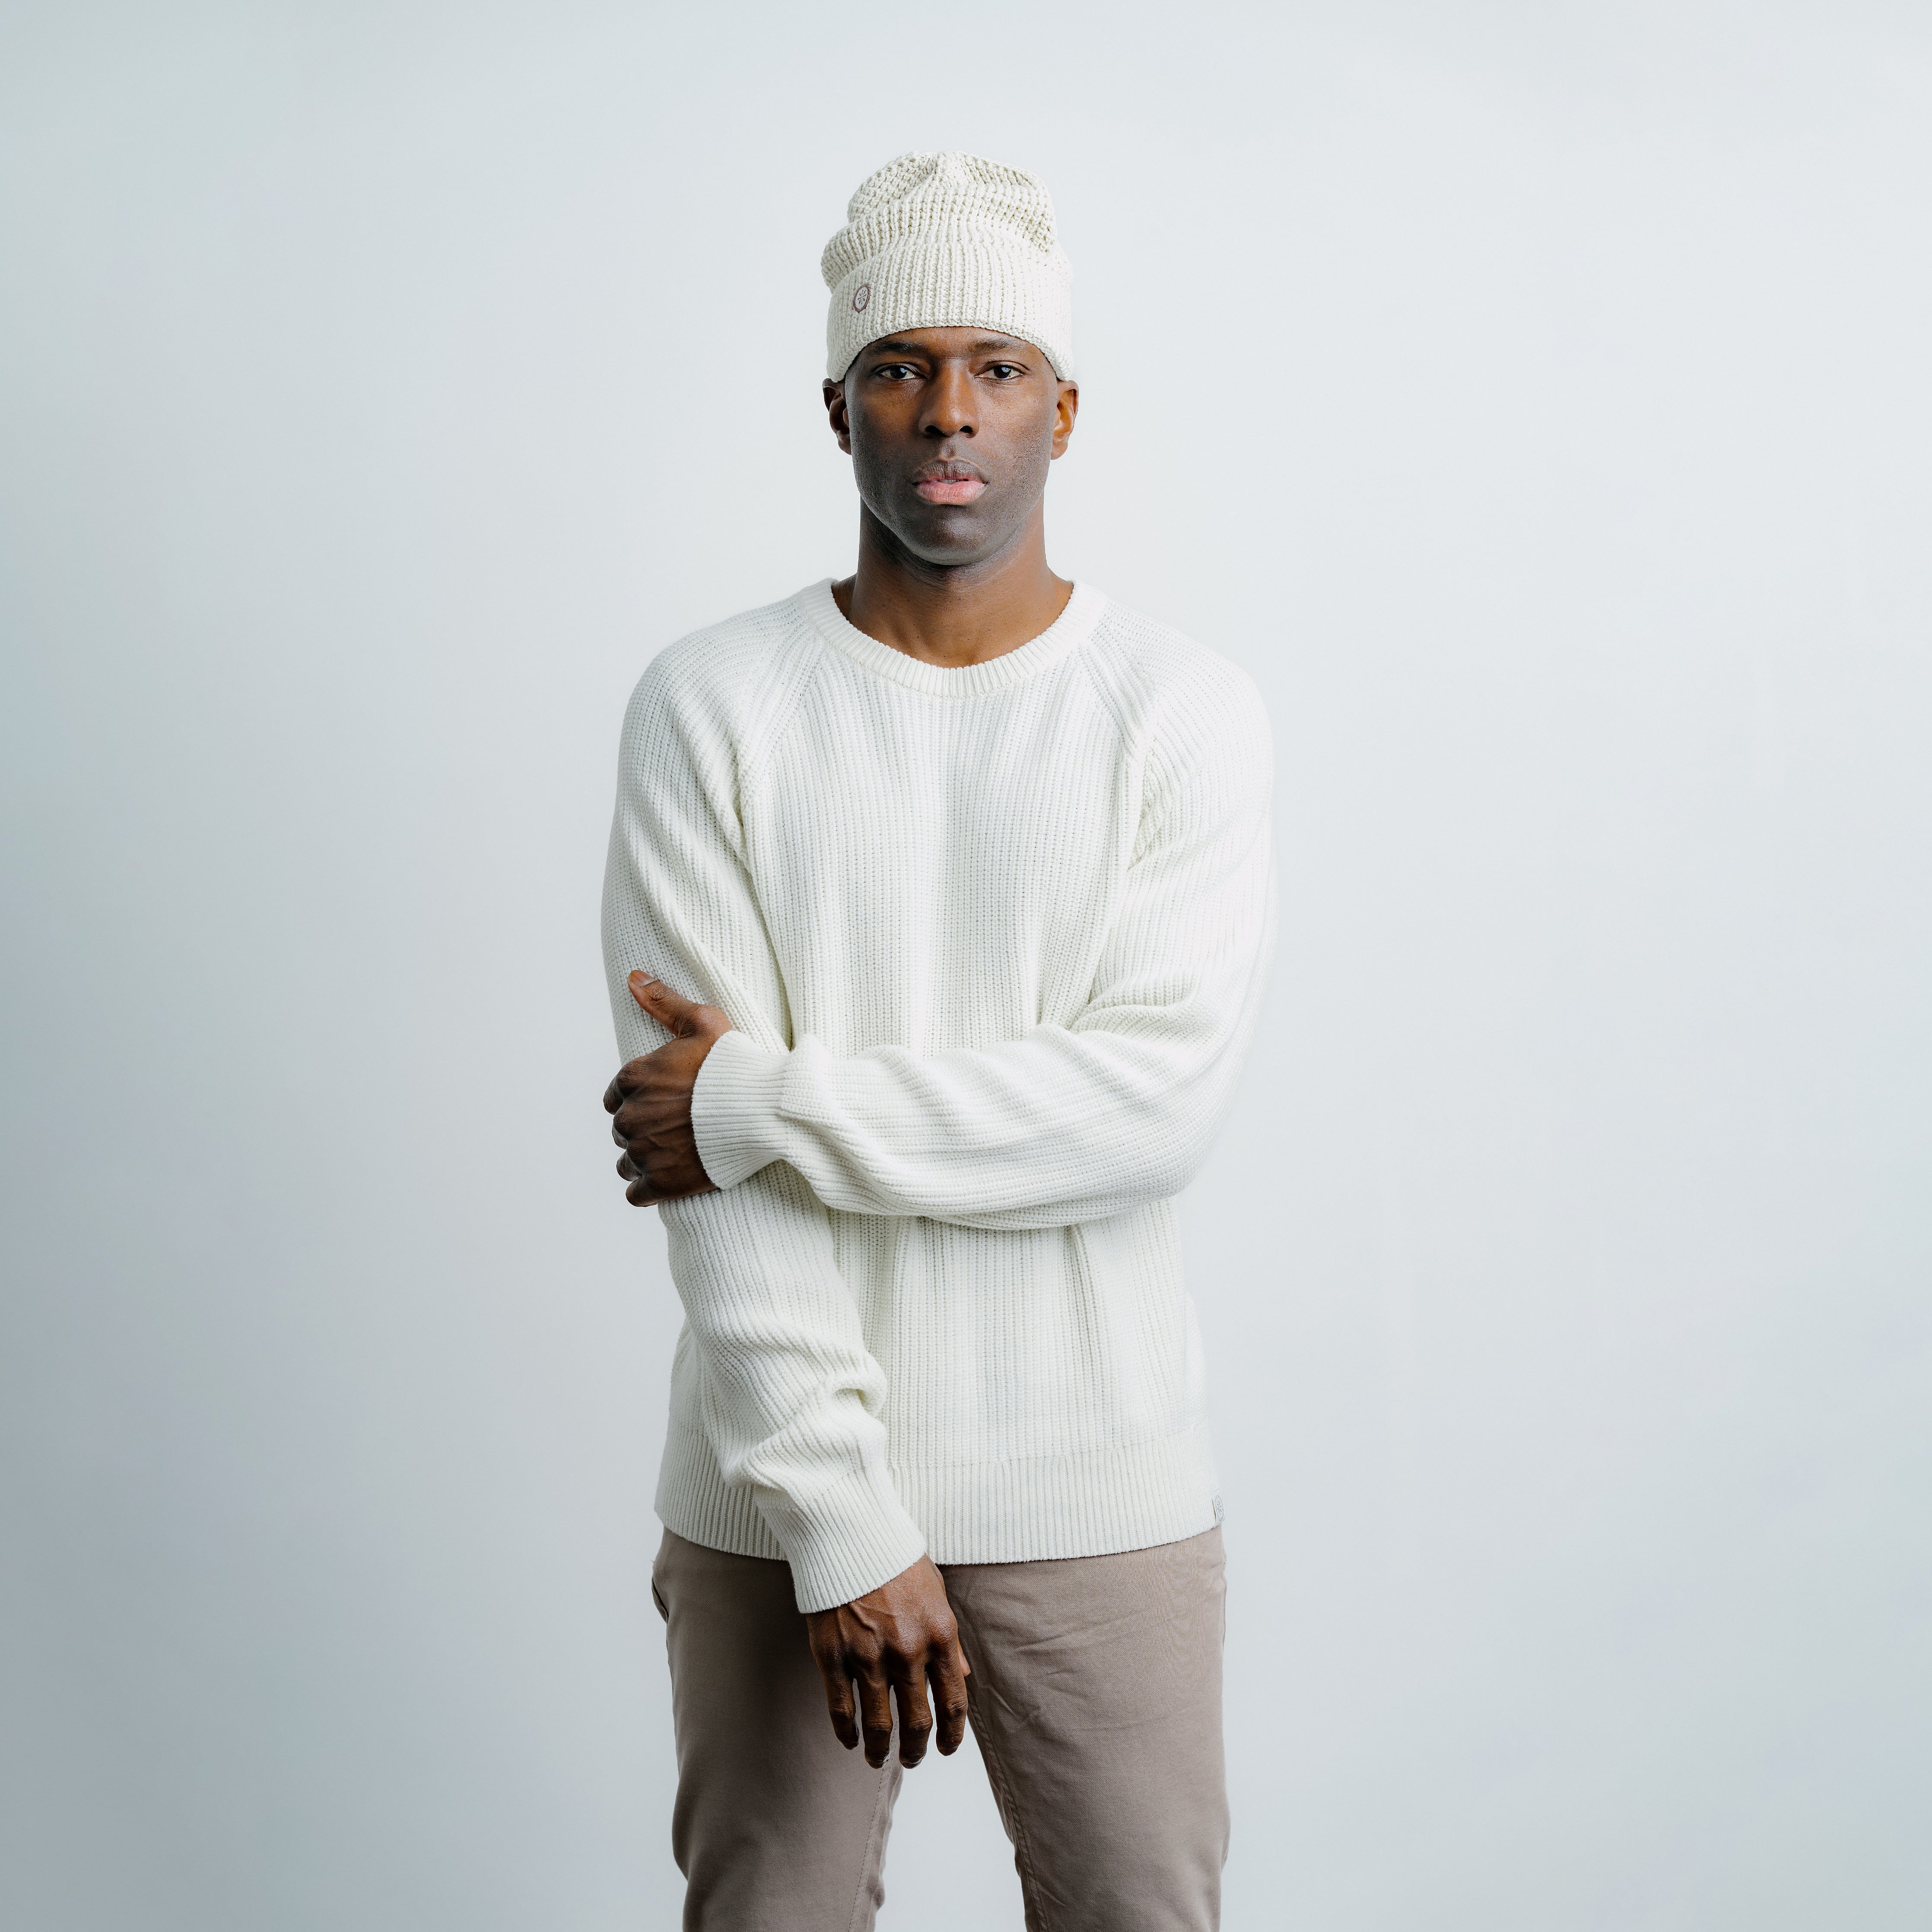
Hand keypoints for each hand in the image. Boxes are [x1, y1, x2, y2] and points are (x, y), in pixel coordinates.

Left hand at [603, 972, 733, 1205]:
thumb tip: (633, 977)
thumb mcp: (701, 1022)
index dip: (639, 1097)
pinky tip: (669, 1178)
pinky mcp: (659, 1183)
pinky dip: (648, 1188)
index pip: (615, 1095)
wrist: (763, 1110)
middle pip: (621, 1129)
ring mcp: (642, 1152)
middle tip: (675, 1126)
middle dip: (642, 1128)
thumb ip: (664, 1002)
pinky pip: (635, 1193)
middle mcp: (629, 1116)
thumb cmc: (735, 1063)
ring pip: (626, 1161)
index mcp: (632, 1079)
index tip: (664, 1100)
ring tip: (675, 1153)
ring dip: (643, 1159)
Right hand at [804, 1556, 970, 1769]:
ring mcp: (868, 1656)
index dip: (953, 1735)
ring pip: (878, 1724)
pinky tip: (850, 1741)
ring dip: (881, 1750)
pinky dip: (846, 1732)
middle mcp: (908, 1651)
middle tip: (912, 1759)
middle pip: (917, 1722)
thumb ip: (949, 1641)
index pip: (954, 1702)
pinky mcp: (833, 1656)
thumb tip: (962, 1677)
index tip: (948, 1749)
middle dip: (916, 1750)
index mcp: (940, 1634)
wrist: (849, 1532)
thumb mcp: (937, 1593)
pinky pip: (841, 1709)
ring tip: (879, 1759)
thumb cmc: (897, 1559)